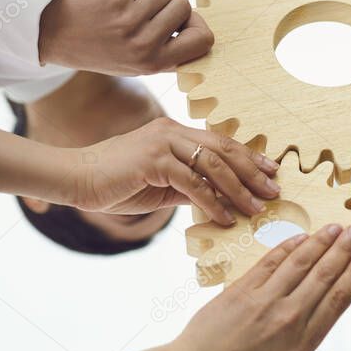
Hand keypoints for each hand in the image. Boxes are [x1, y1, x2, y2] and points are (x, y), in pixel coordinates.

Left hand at [38, 0, 213, 74]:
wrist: (50, 32)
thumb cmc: (96, 48)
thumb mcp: (134, 64)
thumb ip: (166, 53)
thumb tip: (197, 31)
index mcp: (154, 63)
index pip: (203, 40)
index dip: (197, 26)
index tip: (184, 23)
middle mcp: (144, 45)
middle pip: (184, 7)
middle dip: (169, 4)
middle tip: (146, 13)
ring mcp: (131, 20)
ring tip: (128, 4)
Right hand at [71, 117, 280, 225]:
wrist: (76, 178)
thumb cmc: (117, 182)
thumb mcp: (162, 184)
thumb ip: (190, 186)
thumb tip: (221, 200)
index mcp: (177, 132)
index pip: (222, 143)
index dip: (250, 158)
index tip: (271, 172)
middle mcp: (173, 132)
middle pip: (225, 150)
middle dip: (253, 173)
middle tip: (274, 191)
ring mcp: (164, 143)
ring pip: (214, 166)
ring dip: (238, 190)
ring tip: (256, 209)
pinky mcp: (153, 160)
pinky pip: (192, 184)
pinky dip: (212, 203)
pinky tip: (224, 218)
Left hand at [173, 223, 350, 350]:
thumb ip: (304, 335)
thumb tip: (320, 306)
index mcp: (303, 343)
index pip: (338, 300)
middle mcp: (288, 319)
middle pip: (324, 276)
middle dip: (343, 250)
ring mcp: (264, 302)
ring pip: (300, 263)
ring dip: (321, 241)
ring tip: (335, 228)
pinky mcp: (242, 289)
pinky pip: (272, 261)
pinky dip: (289, 247)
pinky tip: (302, 238)